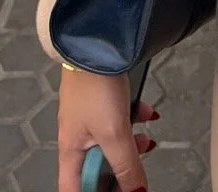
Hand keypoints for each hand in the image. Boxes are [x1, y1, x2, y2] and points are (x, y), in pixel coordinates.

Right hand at [56, 65, 158, 191]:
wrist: (97, 41)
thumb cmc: (94, 84)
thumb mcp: (114, 134)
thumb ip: (126, 166)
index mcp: (70, 151)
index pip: (72, 189)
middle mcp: (77, 136)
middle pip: (95, 169)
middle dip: (117, 171)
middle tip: (134, 171)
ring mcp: (89, 117)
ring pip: (110, 144)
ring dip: (129, 145)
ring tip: (145, 141)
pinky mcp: (101, 100)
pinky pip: (118, 120)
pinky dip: (133, 120)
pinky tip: (147, 115)